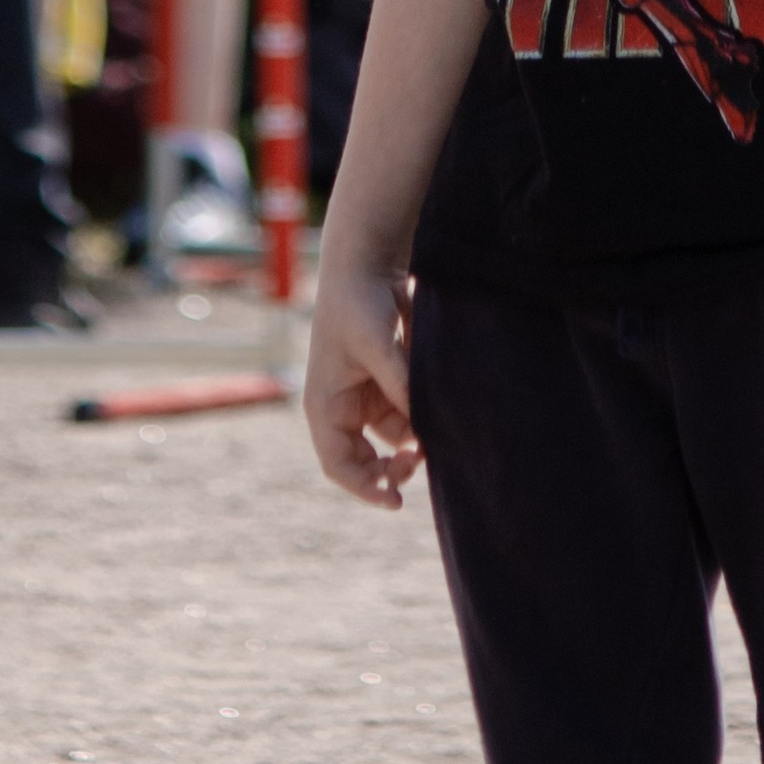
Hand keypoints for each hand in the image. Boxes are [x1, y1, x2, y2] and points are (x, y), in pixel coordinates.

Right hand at [304, 262, 423, 507]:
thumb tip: (425, 425)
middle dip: (392, 469)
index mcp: (325, 404)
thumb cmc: (359, 302)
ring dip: (414, 442)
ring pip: (394, 440)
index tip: (396, 501)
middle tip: (421, 461)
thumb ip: (400, 385)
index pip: (339, 464)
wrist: (368, 262)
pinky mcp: (389, 383)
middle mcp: (344, 407)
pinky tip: (437, 409)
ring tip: (434, 429)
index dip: (365, 488)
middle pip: (366, 461)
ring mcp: (367, 396)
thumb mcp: (377, 345)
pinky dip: (423, 418)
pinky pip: (408, 415)